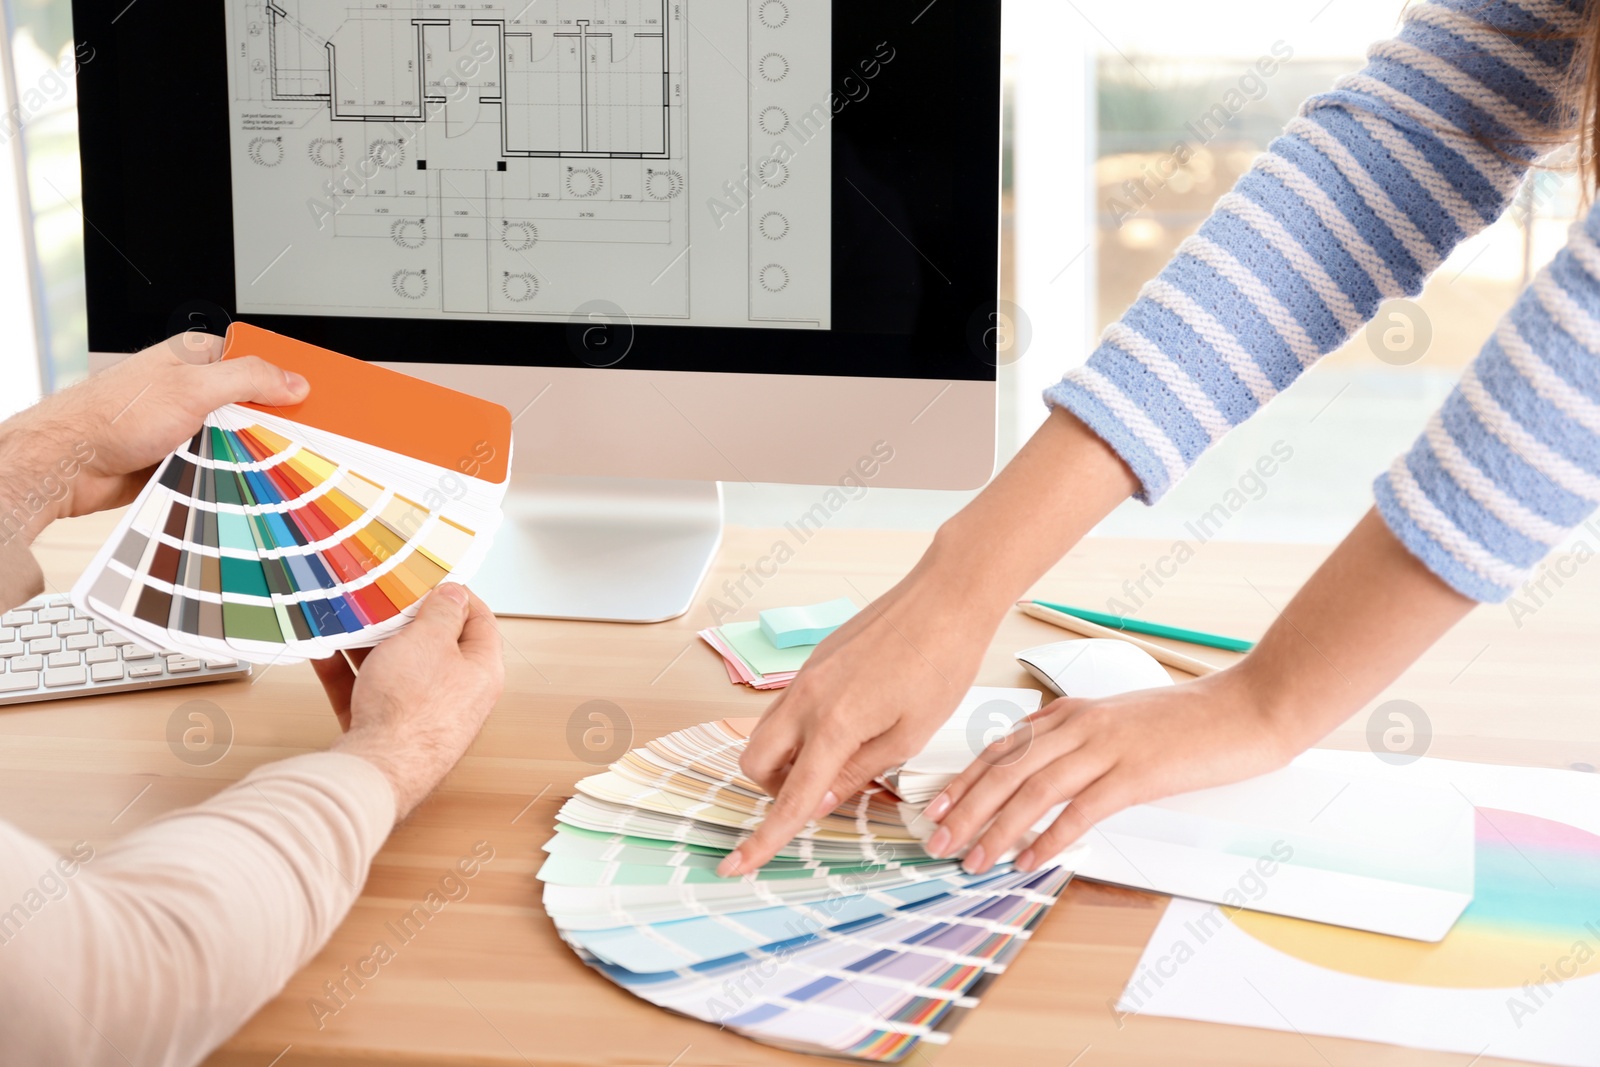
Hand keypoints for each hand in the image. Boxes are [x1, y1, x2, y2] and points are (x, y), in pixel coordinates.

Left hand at [0, 332, 308, 525]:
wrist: (68, 466)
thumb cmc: (111, 417)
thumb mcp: (192, 388)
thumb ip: (247, 380)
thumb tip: (293, 382)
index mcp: (198, 357)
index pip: (259, 360)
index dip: (291, 378)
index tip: (321, 397)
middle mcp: (195, 389)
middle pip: (256, 404)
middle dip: (278, 422)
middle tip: (305, 437)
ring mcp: (190, 425)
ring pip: (242, 438)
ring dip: (255, 453)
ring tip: (276, 463)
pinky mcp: (183, 458)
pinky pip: (224, 465)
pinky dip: (236, 474)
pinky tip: (249, 481)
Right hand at [316, 584, 504, 819]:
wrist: (376, 771)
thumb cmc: (411, 709)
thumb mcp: (429, 641)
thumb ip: (442, 613)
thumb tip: (454, 594)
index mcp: (481, 671)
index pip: (480, 621)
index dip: (457, 595)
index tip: (431, 579)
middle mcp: (456, 695)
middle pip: (433, 645)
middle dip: (403, 619)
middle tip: (381, 598)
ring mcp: (419, 715)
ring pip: (395, 668)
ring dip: (369, 644)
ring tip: (347, 619)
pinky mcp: (385, 732)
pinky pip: (367, 691)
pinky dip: (346, 672)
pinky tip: (324, 652)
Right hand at [720, 410, 1141, 877]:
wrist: (945, 597)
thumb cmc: (941, 664)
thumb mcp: (910, 735)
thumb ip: (858, 771)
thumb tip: (820, 799)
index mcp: (835, 724)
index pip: (790, 797)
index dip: (763, 838)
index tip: (736, 865)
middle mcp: (806, 698)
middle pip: (754, 765)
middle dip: (774, 790)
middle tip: (822, 793)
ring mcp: (805, 676)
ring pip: (765, 734)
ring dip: (787, 760)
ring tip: (844, 758)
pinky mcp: (814, 662)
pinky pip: (788, 708)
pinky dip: (802, 730)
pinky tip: (852, 724)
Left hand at [923, 667, 1293, 872]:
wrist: (1244, 709)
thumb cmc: (1184, 721)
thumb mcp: (1115, 717)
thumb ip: (1073, 731)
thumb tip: (1031, 743)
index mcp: (1070, 713)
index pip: (1001, 749)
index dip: (964, 781)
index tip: (935, 809)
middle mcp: (1079, 726)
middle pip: (1006, 771)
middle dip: (966, 810)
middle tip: (938, 842)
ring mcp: (1106, 748)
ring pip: (1035, 792)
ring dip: (998, 830)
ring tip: (975, 860)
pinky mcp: (1135, 773)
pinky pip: (1081, 810)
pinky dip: (1051, 838)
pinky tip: (1031, 859)